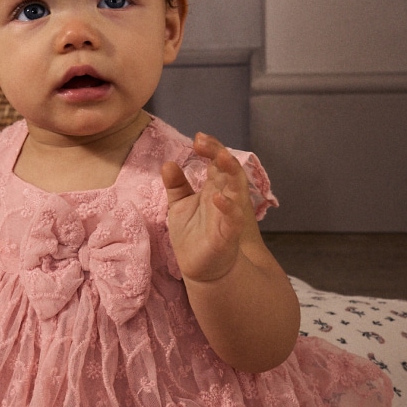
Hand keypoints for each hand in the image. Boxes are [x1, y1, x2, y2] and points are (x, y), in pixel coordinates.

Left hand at [162, 132, 250, 282]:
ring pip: (238, 189)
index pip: (216, 162)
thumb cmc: (192, 236)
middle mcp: (224, 197)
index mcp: (213, 188)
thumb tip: (169, 163)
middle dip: (219, 153)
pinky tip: (218, 198)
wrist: (198, 267)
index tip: (197, 138)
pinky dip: (228, 207)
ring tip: (220, 157)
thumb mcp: (179, 206)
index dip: (211, 148)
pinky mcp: (229, 234)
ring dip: (231, 172)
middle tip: (203, 142)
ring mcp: (228, 215)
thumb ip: (176, 185)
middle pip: (228, 169)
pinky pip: (233, 218)